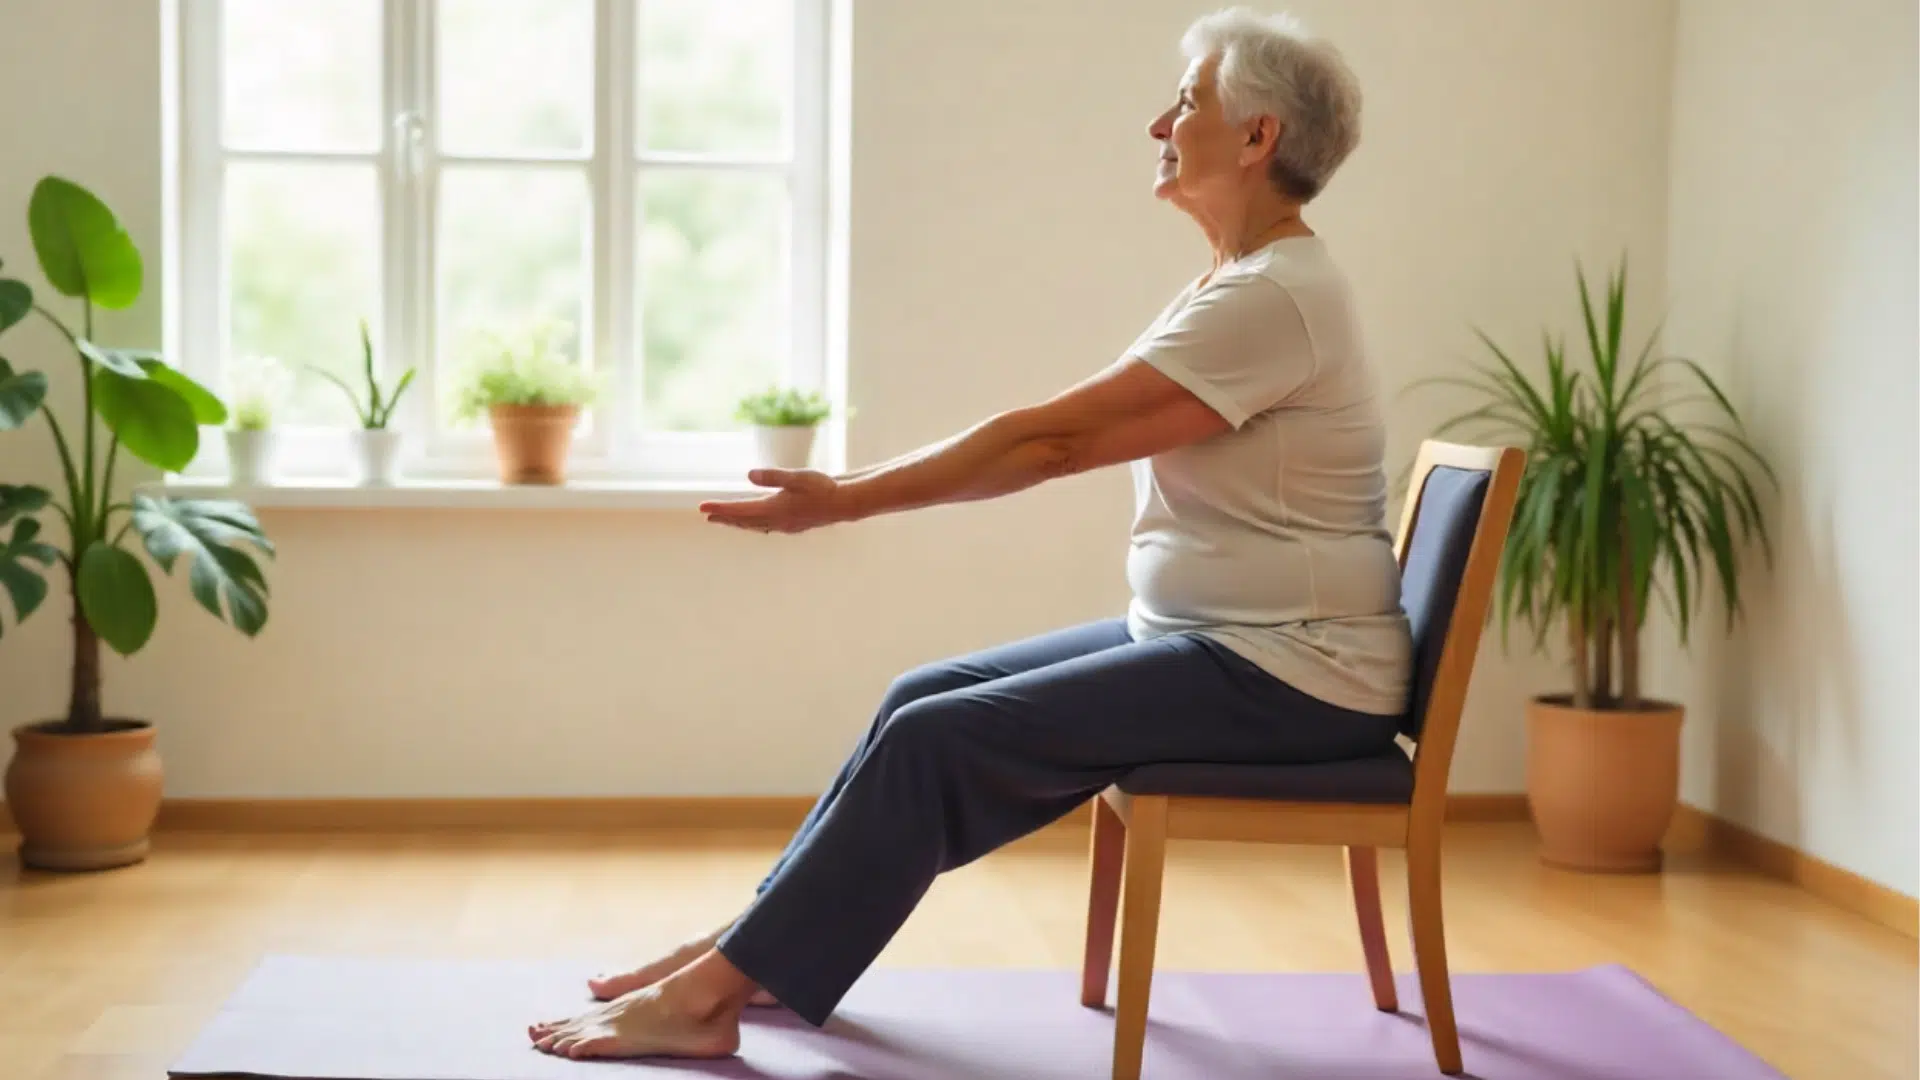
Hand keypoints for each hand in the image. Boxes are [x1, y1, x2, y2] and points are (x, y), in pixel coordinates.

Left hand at [698, 468, 851, 534]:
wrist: (846, 503)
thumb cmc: (823, 487)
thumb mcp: (797, 477)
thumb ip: (772, 477)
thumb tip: (749, 476)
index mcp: (774, 509)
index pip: (740, 510)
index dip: (720, 508)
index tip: (702, 508)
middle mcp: (777, 520)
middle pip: (744, 520)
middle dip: (726, 517)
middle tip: (707, 514)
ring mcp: (786, 524)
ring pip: (755, 525)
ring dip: (739, 521)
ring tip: (726, 519)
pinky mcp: (794, 524)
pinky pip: (767, 526)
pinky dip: (755, 523)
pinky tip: (757, 522)